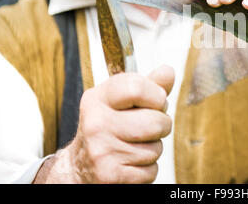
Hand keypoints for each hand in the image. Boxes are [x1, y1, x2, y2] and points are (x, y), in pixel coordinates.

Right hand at [38, 65, 174, 183]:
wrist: (78, 167)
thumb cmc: (107, 127)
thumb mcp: (120, 101)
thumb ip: (147, 85)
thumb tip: (168, 71)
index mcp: (98, 98)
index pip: (137, 87)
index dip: (157, 95)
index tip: (155, 101)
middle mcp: (96, 123)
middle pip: (156, 121)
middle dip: (162, 125)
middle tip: (148, 127)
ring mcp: (101, 151)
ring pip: (156, 148)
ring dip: (153, 149)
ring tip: (134, 146)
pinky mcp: (109, 176)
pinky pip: (151, 171)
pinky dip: (147, 170)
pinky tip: (130, 163)